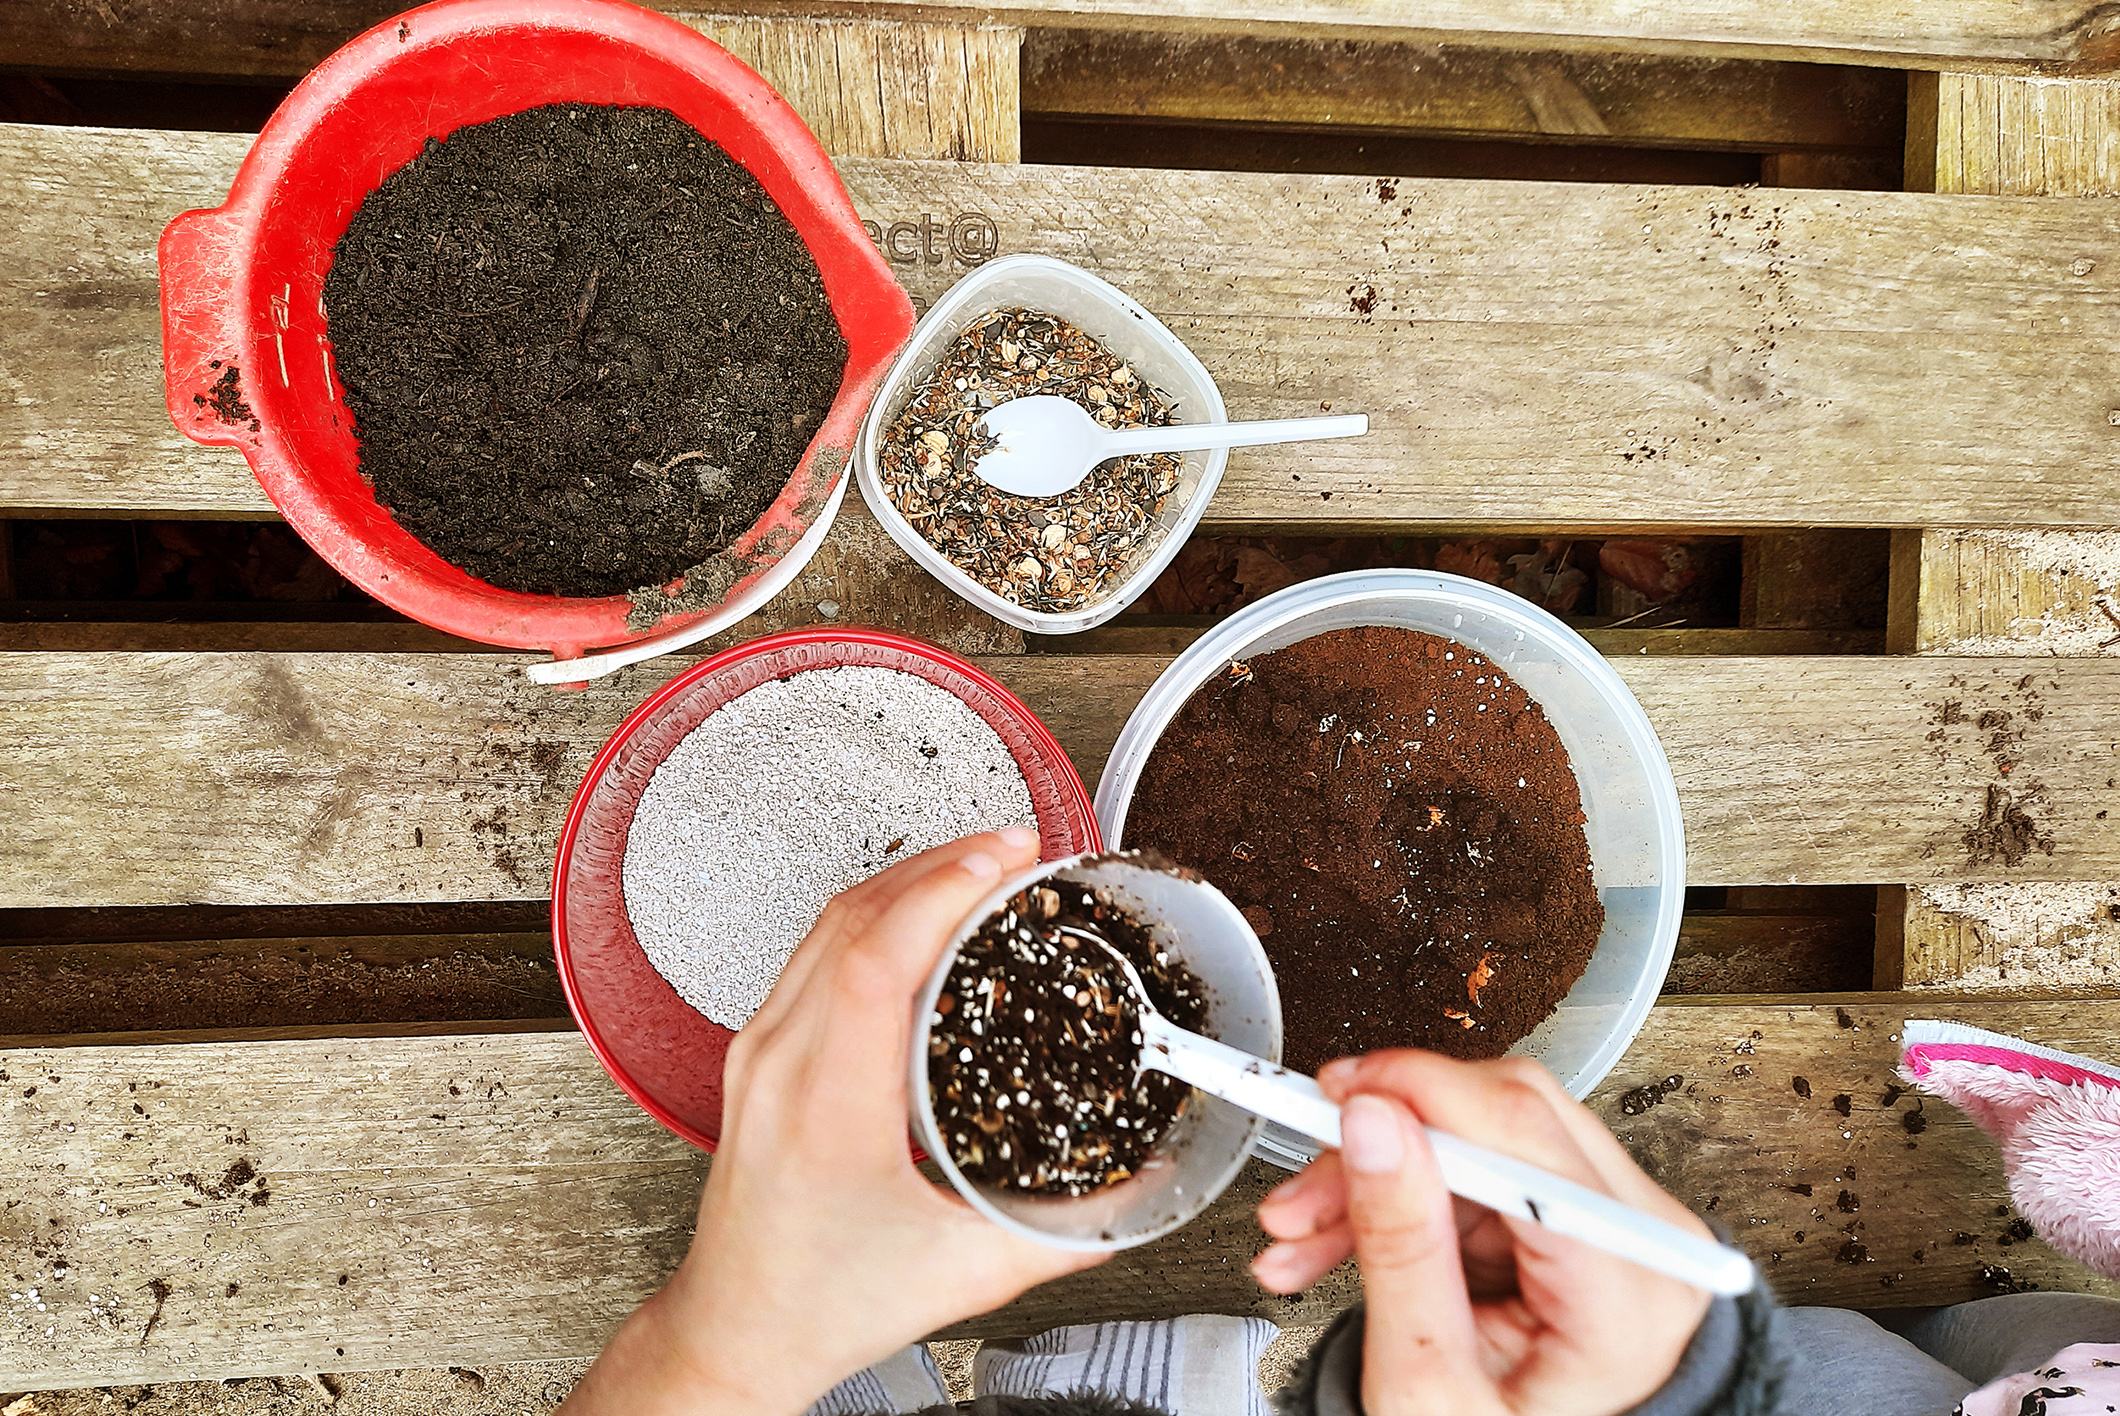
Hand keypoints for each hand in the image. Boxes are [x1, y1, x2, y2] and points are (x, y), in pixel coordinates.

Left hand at [562, 828, 1103, 1415]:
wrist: (736, 1330)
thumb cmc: (821, 1305)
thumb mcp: (961, 1273)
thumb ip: (1061, 1236)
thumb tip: (1138, 1195)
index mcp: (825, 1105)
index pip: (874, 955)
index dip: (943, 892)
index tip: (1004, 862)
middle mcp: (781, 1062)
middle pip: (852, 918)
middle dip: (941, 866)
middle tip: (1015, 849)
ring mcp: (761, 1051)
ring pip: (828, 926)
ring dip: (907, 881)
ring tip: (979, 868)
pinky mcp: (760, 1054)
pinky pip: (815, 953)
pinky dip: (875, 915)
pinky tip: (920, 916)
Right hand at [1252, 1052, 1711, 1415]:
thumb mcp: (1427, 1382)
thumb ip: (1400, 1248)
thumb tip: (1373, 1123)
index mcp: (1627, 1292)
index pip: (1528, 1137)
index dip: (1423, 1096)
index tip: (1341, 1096)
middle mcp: (1639, 1238)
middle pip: (1503, 1121)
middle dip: (1385, 1146)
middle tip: (1307, 1183)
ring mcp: (1610, 1222)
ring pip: (1475, 1139)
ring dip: (1378, 1175)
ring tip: (1303, 1231)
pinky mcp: (1570, 1218)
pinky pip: (1472, 1171)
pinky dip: (1400, 1196)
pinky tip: (1338, 1236)